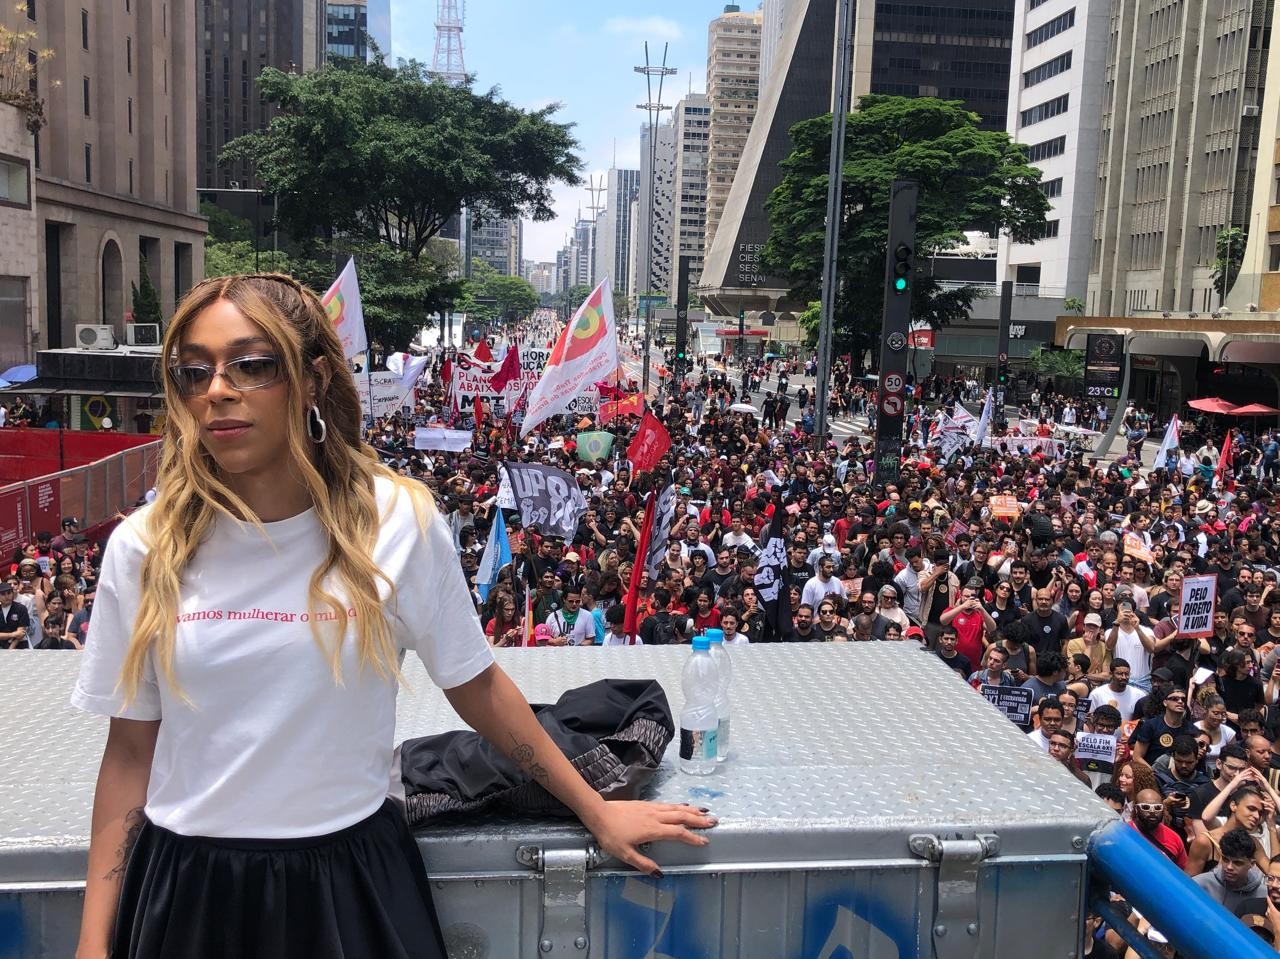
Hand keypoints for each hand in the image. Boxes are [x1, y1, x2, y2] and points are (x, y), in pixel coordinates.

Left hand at [582, 801, 715, 875]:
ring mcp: (651, 808)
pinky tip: (682, 806)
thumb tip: (660, 874)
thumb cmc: (610, 835)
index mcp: (653, 830)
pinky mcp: (645, 804)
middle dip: (698, 820)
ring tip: (704, 811)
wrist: (599, 813)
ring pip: (675, 808)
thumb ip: (643, 864)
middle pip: (681, 817)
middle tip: (713, 821)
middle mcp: (655, 816)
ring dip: (691, 810)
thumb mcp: (624, 854)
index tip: (704, 841)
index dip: (693, 837)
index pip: (678, 833)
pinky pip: (667, 804)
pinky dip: (679, 805)